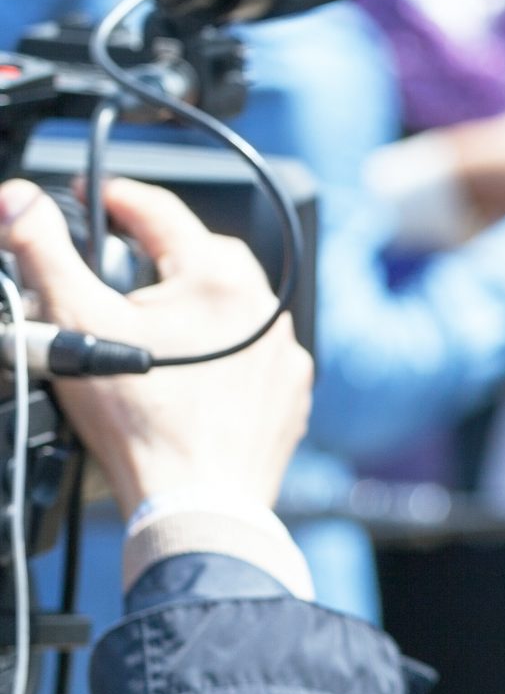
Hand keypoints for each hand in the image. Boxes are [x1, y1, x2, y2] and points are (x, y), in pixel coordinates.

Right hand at [0, 179, 309, 518]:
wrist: (195, 500)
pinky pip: (252, 354)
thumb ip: (43, 253)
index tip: (88, 194)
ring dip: (191, 304)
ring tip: (147, 323)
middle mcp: (266, 308)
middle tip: (115, 259)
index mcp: (220, 276)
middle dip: (156, 251)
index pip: (160, 211)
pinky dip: (220, 351)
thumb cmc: (140, 420)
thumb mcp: (75, 322)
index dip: (114, 196)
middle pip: (201, 257)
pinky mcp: (288, 392)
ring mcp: (283, 353)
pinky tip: (187, 369)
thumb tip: (17, 203)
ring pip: (230, 307)